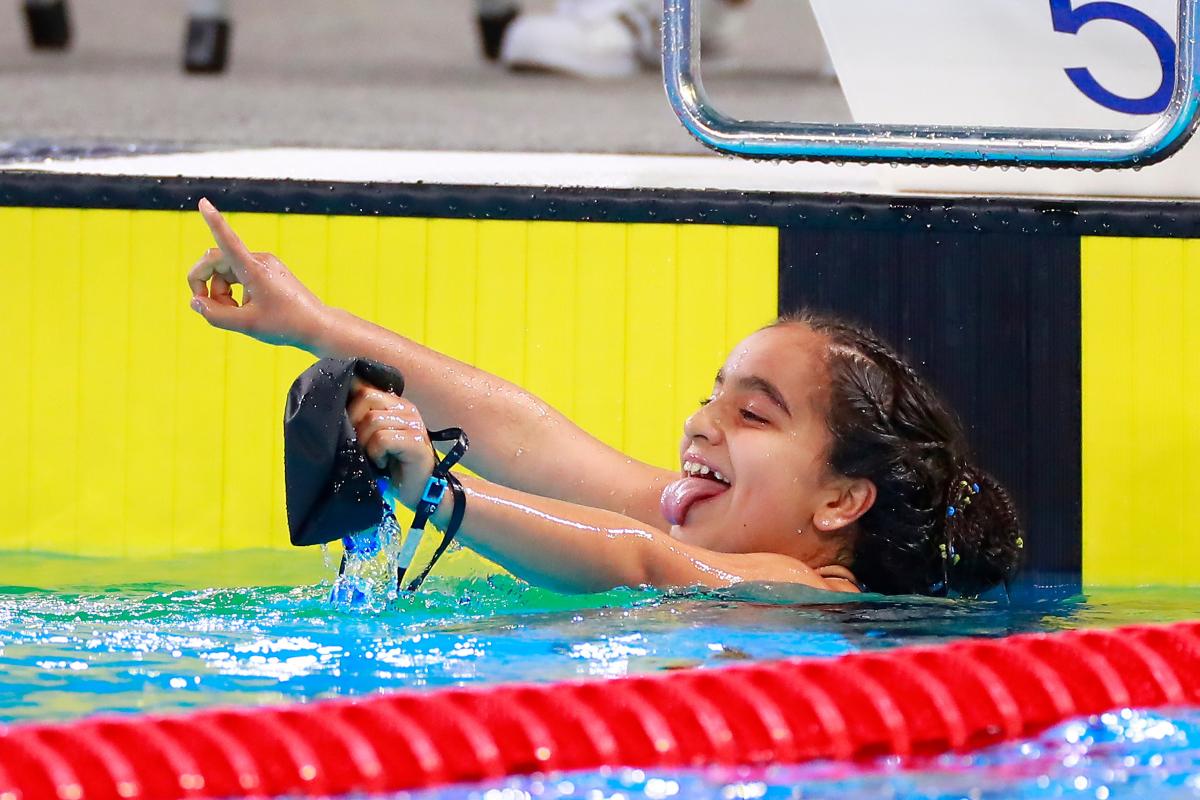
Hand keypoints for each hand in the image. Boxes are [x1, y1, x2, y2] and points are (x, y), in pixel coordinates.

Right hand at [187, 198, 327, 348]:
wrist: (317, 325)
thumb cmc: (286, 325)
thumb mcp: (246, 325)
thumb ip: (215, 314)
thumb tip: (195, 302)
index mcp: (254, 269)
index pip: (229, 241)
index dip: (213, 222)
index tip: (204, 202)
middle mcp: (259, 260)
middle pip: (215, 262)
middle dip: (207, 286)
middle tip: (211, 311)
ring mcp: (264, 263)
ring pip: (225, 271)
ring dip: (221, 293)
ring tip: (237, 314)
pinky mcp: (267, 270)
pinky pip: (238, 275)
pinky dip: (234, 292)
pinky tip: (247, 309)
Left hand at [348, 379, 436, 510]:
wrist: (417, 492)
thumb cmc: (391, 465)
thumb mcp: (372, 438)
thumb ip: (362, 420)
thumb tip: (336, 405)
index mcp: (396, 404)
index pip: (364, 388)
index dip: (350, 408)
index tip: (350, 430)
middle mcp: (406, 408)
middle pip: (366, 398)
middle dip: (355, 424)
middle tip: (361, 447)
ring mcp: (413, 423)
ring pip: (372, 420)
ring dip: (366, 444)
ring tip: (375, 458)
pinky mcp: (415, 441)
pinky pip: (382, 439)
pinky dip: (376, 454)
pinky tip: (383, 463)